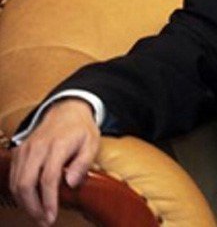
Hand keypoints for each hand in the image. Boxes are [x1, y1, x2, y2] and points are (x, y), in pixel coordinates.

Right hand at [9, 98, 99, 225]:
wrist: (66, 111)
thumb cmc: (81, 130)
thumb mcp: (92, 143)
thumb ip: (83, 163)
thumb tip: (71, 183)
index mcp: (57, 146)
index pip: (48, 178)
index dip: (48, 201)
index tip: (51, 216)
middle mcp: (37, 148)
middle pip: (26, 183)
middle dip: (33, 206)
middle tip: (44, 220)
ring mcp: (25, 150)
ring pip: (16, 182)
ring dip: (25, 203)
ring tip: (38, 215)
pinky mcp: (19, 152)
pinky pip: (13, 176)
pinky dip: (19, 192)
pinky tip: (30, 201)